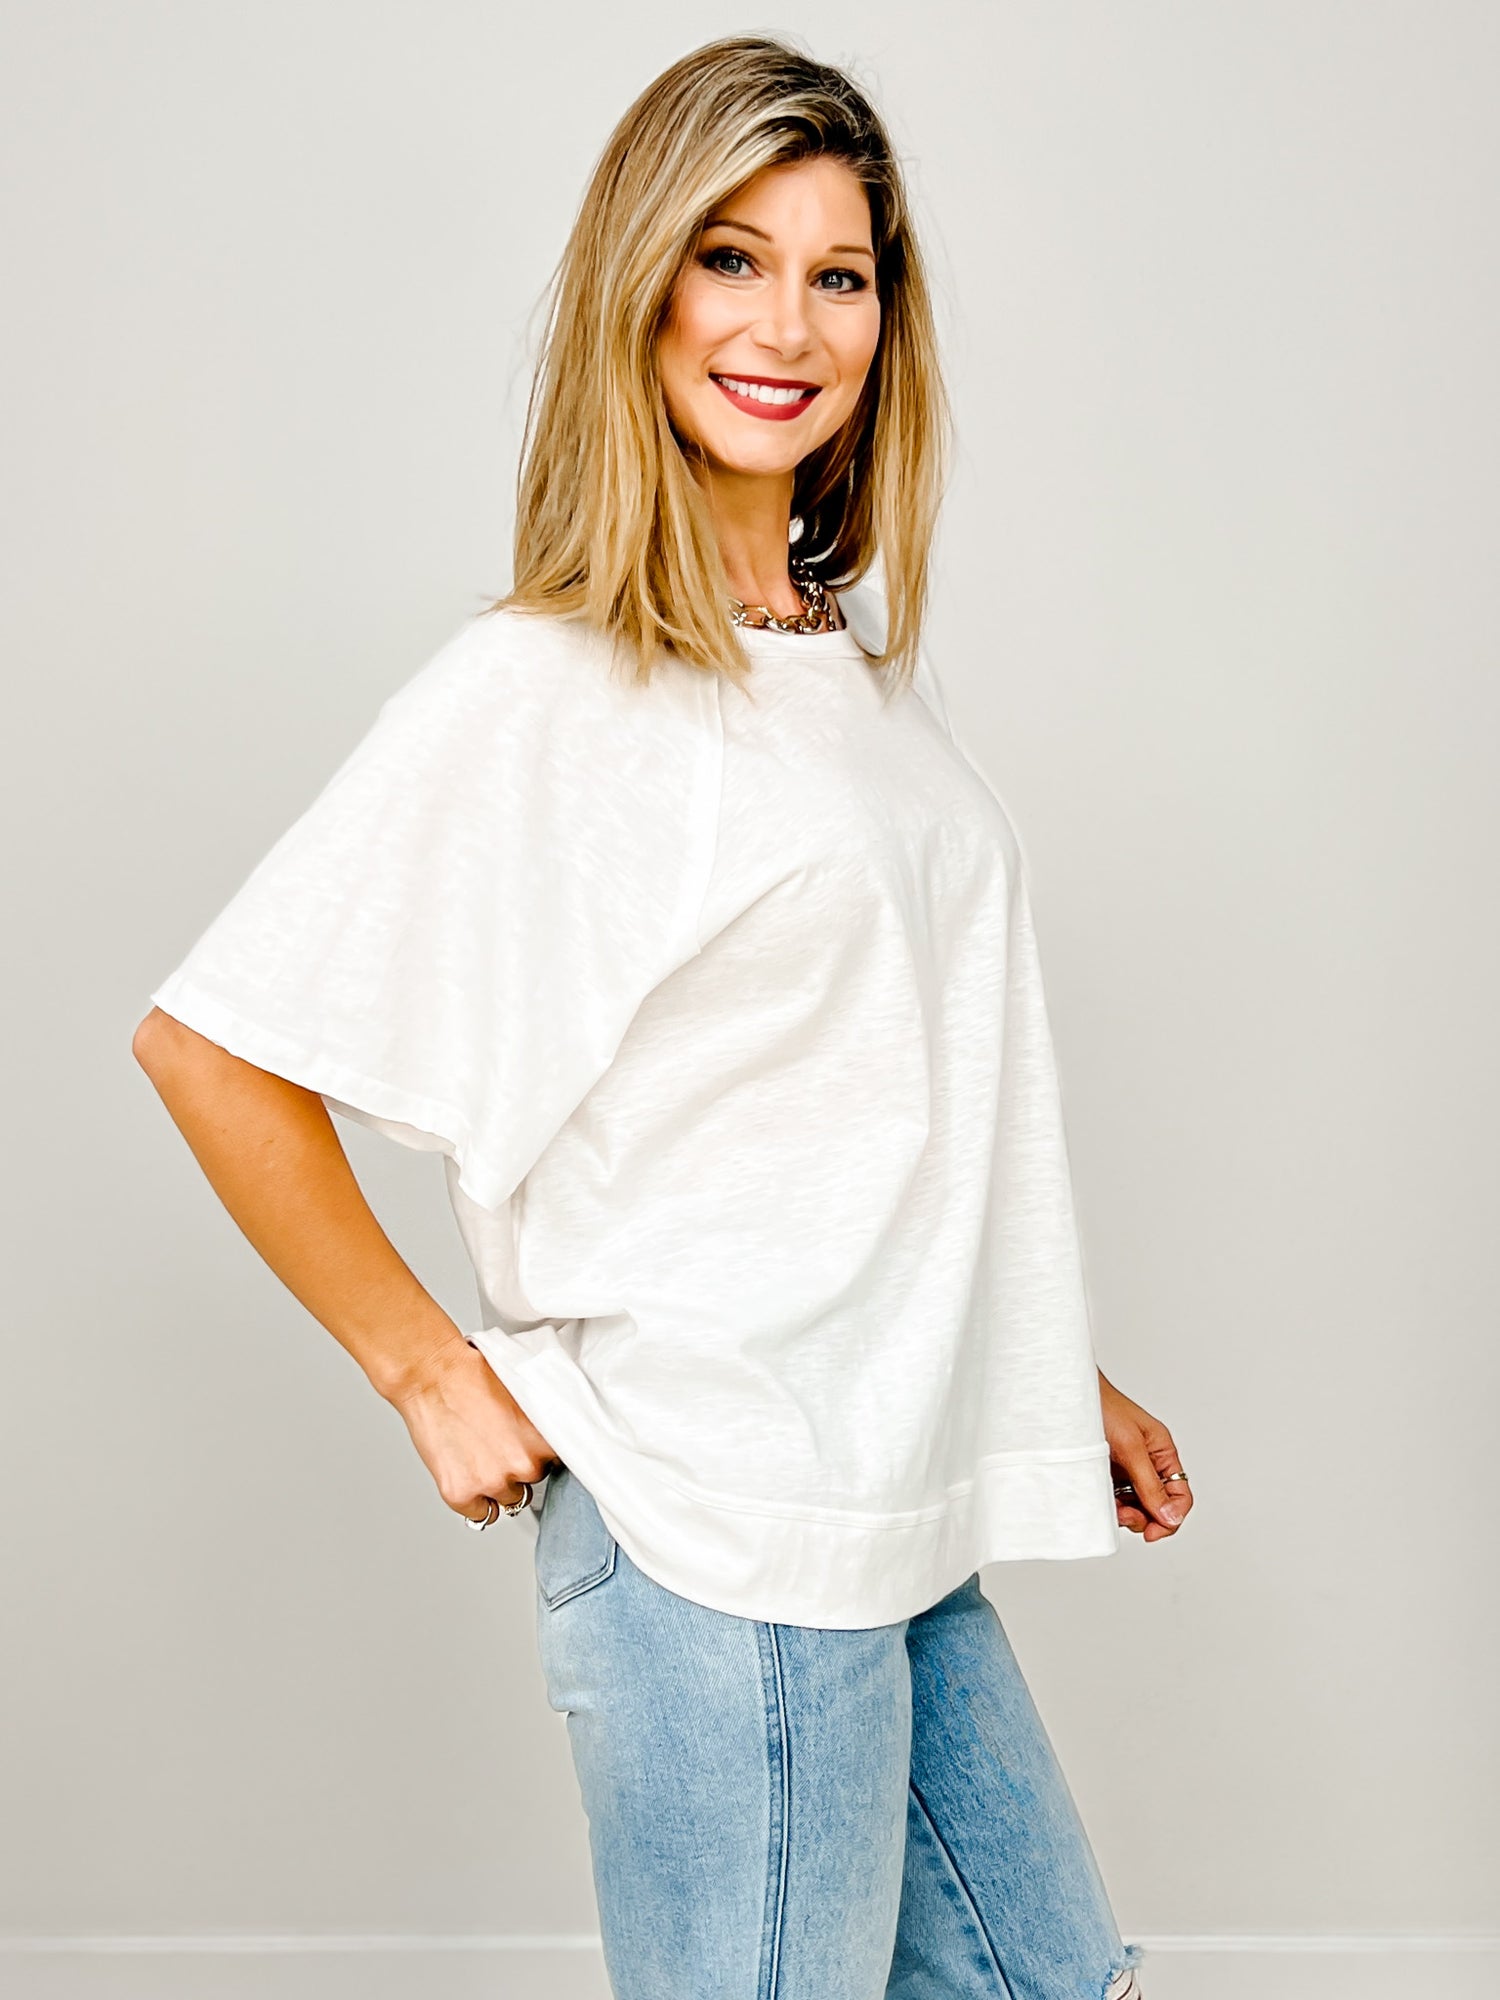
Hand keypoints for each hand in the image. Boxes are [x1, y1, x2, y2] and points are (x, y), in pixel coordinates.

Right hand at [385, 1333, 561, 1523]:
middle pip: (533, 1481)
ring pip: (508, 1499)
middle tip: (498, 1444)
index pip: (559, 1464)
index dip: (540, 1455)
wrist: (432, 1376)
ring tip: (480, 1455)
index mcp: (544, 1442)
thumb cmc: (474, 1377)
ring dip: (497, 1485)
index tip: (529, 1449)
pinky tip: (467, 1472)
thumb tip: (548, 1446)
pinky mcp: (461, 1495)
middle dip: (518, 1467)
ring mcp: (492, 1483)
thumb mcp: (525, 1398)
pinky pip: (480, 1515)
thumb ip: (540, 1430)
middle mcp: (524, 1466)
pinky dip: (474, 1500)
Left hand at [1098, 1369, 1191, 1542]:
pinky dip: (1111, 1506)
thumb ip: (1150, 1485)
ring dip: (1126, 1514)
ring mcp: (1127, 1471)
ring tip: (1113, 1508)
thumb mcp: (1131, 1448)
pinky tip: (1103, 1501)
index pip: (1179, 1495)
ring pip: (1136, 1507)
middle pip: (1158, 1507)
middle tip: (1126, 1517)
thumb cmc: (1103, 1408)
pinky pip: (1116, 1500)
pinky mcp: (1108, 1475)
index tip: (1154, 1531)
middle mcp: (1148, 1464)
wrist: (1069, 1397)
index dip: (1172, 1517)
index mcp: (1162, 1453)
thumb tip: (1170, 1517)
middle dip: (1145, 1518)